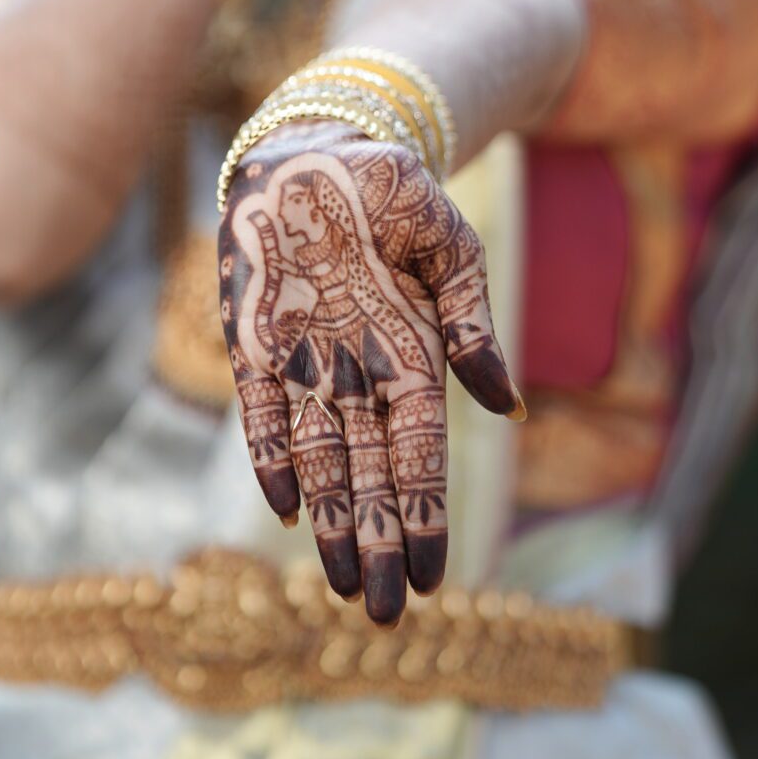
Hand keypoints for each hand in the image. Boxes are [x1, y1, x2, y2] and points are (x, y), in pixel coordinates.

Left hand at [219, 126, 522, 624]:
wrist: (317, 145)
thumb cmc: (392, 191)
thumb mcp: (451, 244)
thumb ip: (471, 318)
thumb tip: (505, 403)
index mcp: (412, 354)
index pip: (421, 453)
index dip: (428, 514)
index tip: (438, 576)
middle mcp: (357, 371)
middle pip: (369, 475)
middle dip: (379, 543)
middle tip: (387, 614)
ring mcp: (303, 361)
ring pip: (319, 459)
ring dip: (329, 522)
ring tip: (344, 588)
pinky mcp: (252, 342)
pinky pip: (262, 412)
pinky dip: (274, 456)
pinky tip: (285, 509)